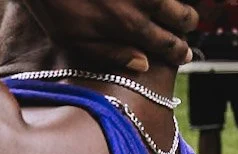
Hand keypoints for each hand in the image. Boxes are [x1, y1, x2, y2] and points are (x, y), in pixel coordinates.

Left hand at [20, 0, 198, 70]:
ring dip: (180, 3)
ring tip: (180, 7)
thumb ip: (111, 54)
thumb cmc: (50, 3)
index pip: (167, 43)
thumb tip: (142, 63)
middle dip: (187, 22)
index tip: (185, 54)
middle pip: (179, 15)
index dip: (179, 51)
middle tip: (186, 24)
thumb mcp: (74, 39)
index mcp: (129, 26)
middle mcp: (140, 1)